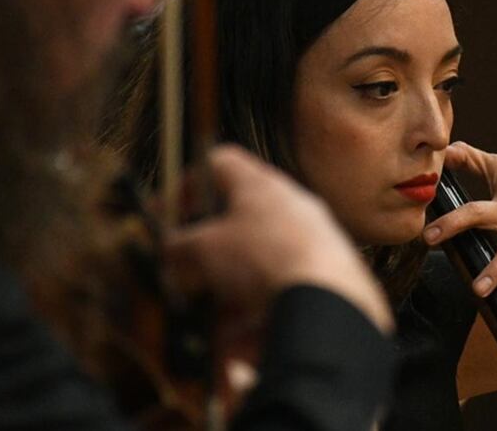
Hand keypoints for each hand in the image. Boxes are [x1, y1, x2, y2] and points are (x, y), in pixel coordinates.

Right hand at [163, 145, 392, 333]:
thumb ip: (179, 247)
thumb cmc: (263, 260)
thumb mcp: (204, 250)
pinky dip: (258, 307)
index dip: (186, 186)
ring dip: (229, 283)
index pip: (218, 163)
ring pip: (259, 257)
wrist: (329, 300)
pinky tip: (245, 333)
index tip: (167, 215)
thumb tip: (169, 250)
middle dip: (208, 248)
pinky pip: (282, 286)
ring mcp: (315, 237)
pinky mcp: (329, 273)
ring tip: (213, 312)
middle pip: (239, 216)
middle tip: (187, 271)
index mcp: (261, 184)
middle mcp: (292, 204)